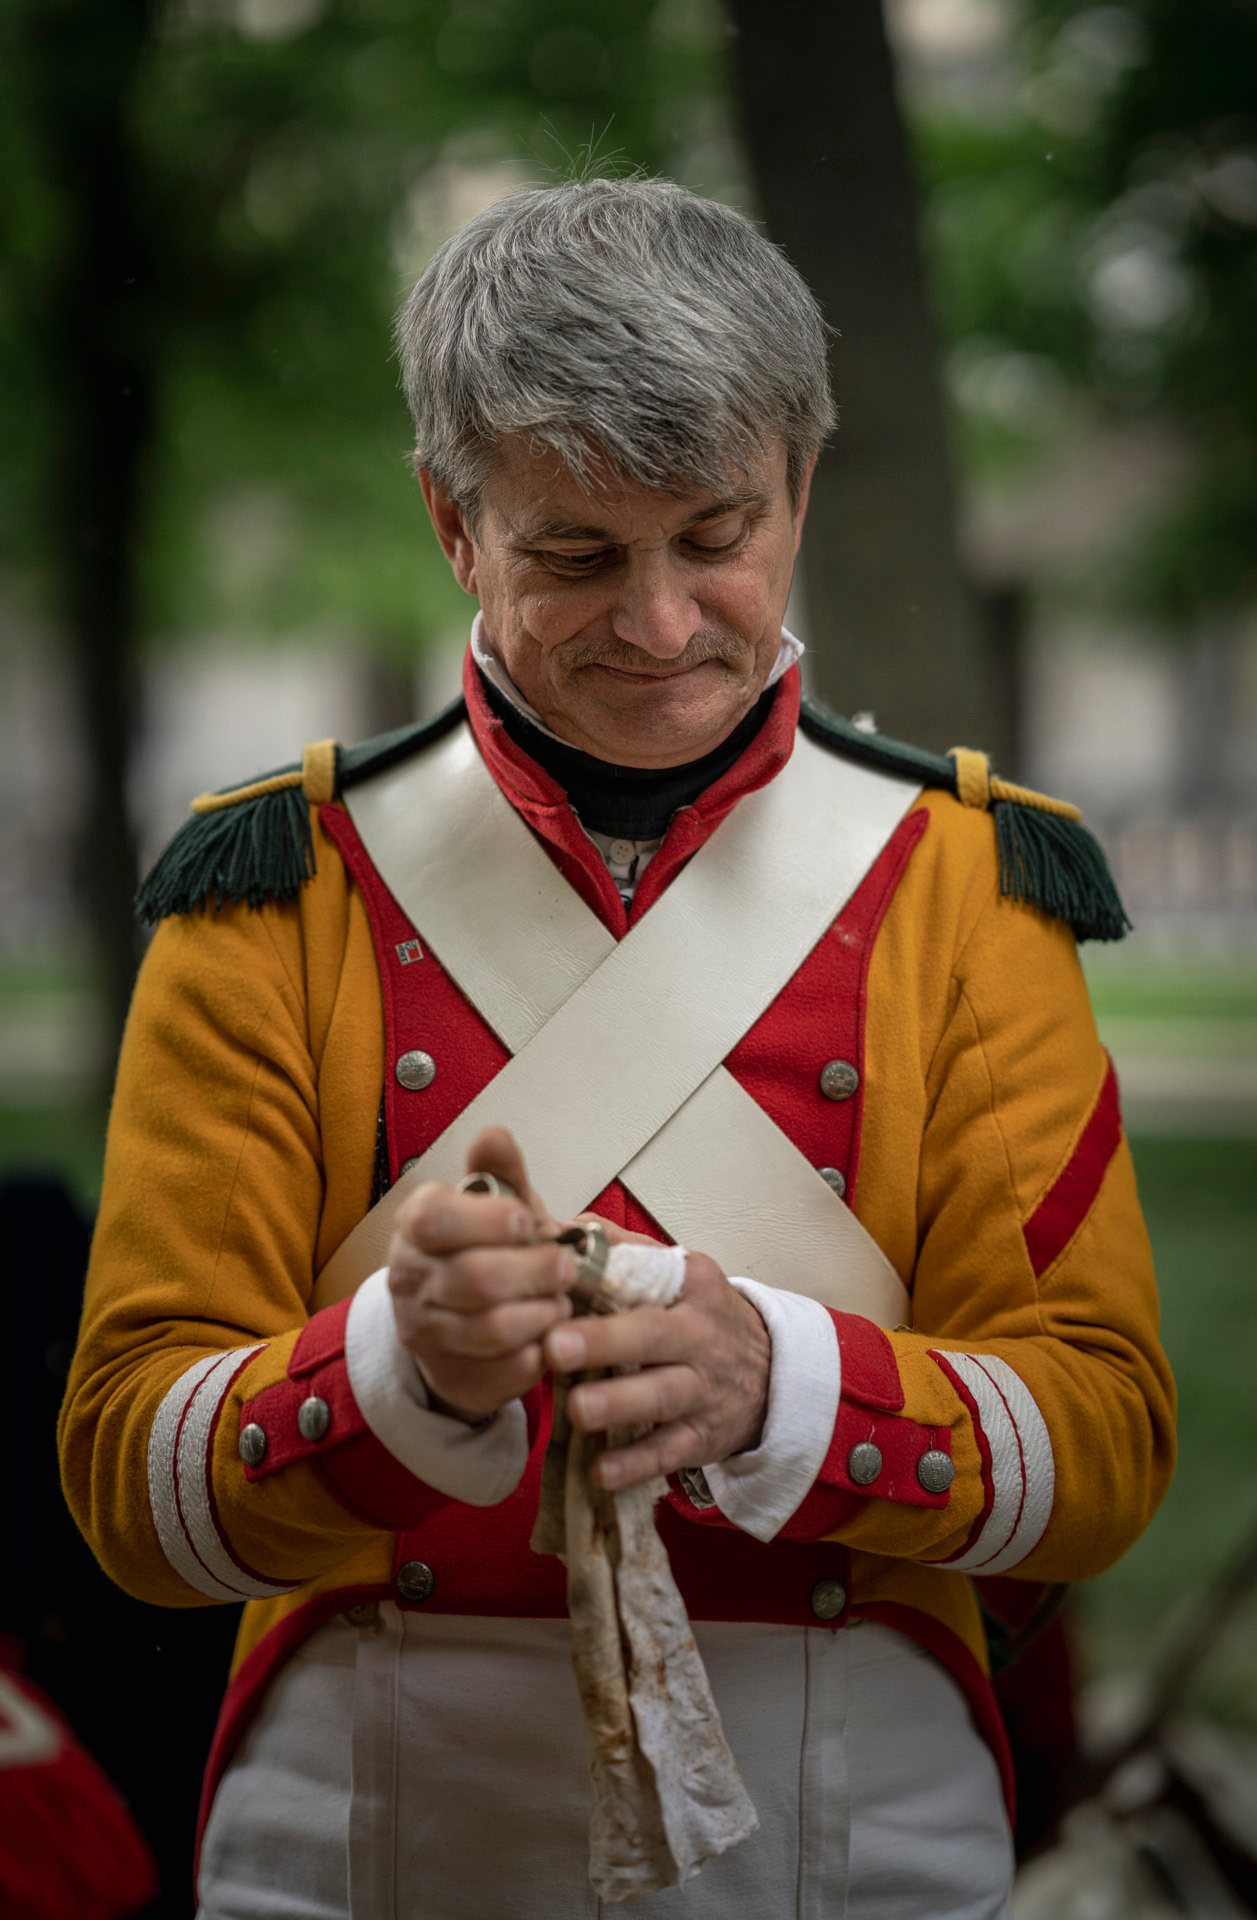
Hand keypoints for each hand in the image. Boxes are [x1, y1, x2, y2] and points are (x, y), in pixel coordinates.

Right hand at [387, 1127, 573, 1422]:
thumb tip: (494, 1134)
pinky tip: (549, 1337)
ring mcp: (425, 1332)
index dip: (489, 1219)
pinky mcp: (452, 1376)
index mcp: (416, 1225)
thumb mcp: (496, 1205)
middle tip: (568, 1269)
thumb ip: (499, 1171)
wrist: (460, 1319)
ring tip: (562, 1301)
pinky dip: (539, 1352)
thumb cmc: (485, 1249)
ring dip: (543, 1313)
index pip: (435, 1218)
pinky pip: (507, 1369)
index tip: (528, 1222)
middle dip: (537, 1271)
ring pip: (494, 1328)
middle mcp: (409, 1278)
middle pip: (476, 1278)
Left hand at [543, 1253, 770, 1492]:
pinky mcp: (701, 1438)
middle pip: (653, 1336)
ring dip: (618, 1403)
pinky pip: (668, 1452)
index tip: (556, 1282)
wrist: (772, 1373)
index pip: (646, 1275)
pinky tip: (601, 1471)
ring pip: (661, 1396)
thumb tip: (559, 1229)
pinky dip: (635, 1464)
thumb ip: (621, 1250)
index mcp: (690, 1286)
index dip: (602, 1280)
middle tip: (557, 1346)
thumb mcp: (679, 1273)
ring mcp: (702, 1389)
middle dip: (605, 1341)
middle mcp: (699, 1335)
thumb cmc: (701, 1318)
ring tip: (577, 1409)